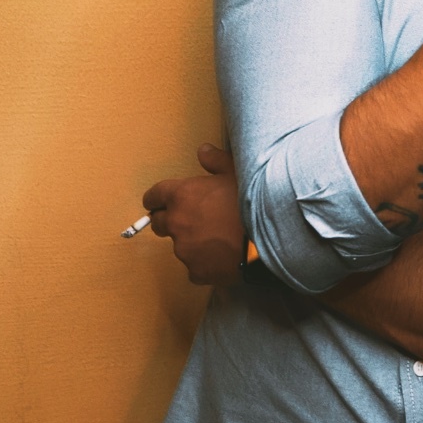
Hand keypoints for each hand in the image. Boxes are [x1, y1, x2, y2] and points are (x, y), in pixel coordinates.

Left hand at [141, 144, 244, 286]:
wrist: (268, 239)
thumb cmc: (252, 202)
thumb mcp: (237, 173)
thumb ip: (216, 161)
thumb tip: (203, 150)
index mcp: (181, 196)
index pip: (154, 196)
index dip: (156, 198)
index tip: (159, 201)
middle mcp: (176, 223)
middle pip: (159, 223)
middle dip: (170, 220)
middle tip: (192, 218)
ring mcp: (184, 250)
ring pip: (180, 246)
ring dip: (192, 242)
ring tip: (218, 239)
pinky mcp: (195, 272)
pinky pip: (195, 268)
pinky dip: (205, 263)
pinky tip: (224, 257)